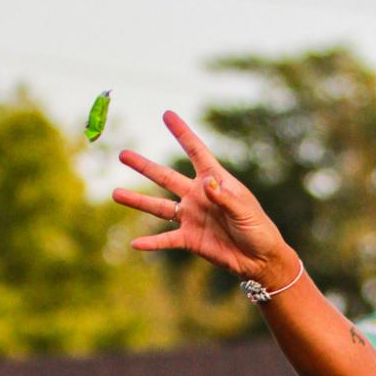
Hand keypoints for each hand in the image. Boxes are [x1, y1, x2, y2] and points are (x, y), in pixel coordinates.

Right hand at [114, 111, 296, 288]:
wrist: (260, 259)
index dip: (182, 134)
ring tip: (116, 193)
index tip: (167, 115)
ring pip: (159, 207)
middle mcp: (198, 196)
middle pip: (166, 177)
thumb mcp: (245, 211)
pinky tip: (135, 243)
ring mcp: (191, 217)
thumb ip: (225, 198)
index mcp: (216, 181)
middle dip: (144, 166)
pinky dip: (151, 243)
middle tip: (123, 154)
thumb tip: (206, 183)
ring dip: (137, 201)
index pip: (196, 153)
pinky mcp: (190, 239)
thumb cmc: (258, 229)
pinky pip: (166, 240)